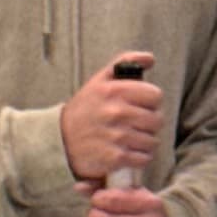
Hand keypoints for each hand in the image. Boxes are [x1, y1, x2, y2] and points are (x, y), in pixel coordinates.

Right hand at [61, 59, 163, 185]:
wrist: (59, 140)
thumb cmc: (85, 109)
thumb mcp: (99, 81)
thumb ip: (124, 63)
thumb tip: (150, 58)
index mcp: (114, 90)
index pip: (155, 95)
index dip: (150, 102)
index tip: (140, 106)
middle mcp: (116, 112)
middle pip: (157, 119)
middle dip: (149, 123)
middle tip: (135, 124)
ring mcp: (116, 136)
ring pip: (153, 140)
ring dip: (145, 142)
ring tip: (130, 139)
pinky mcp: (115, 158)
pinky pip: (144, 158)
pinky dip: (139, 157)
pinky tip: (128, 152)